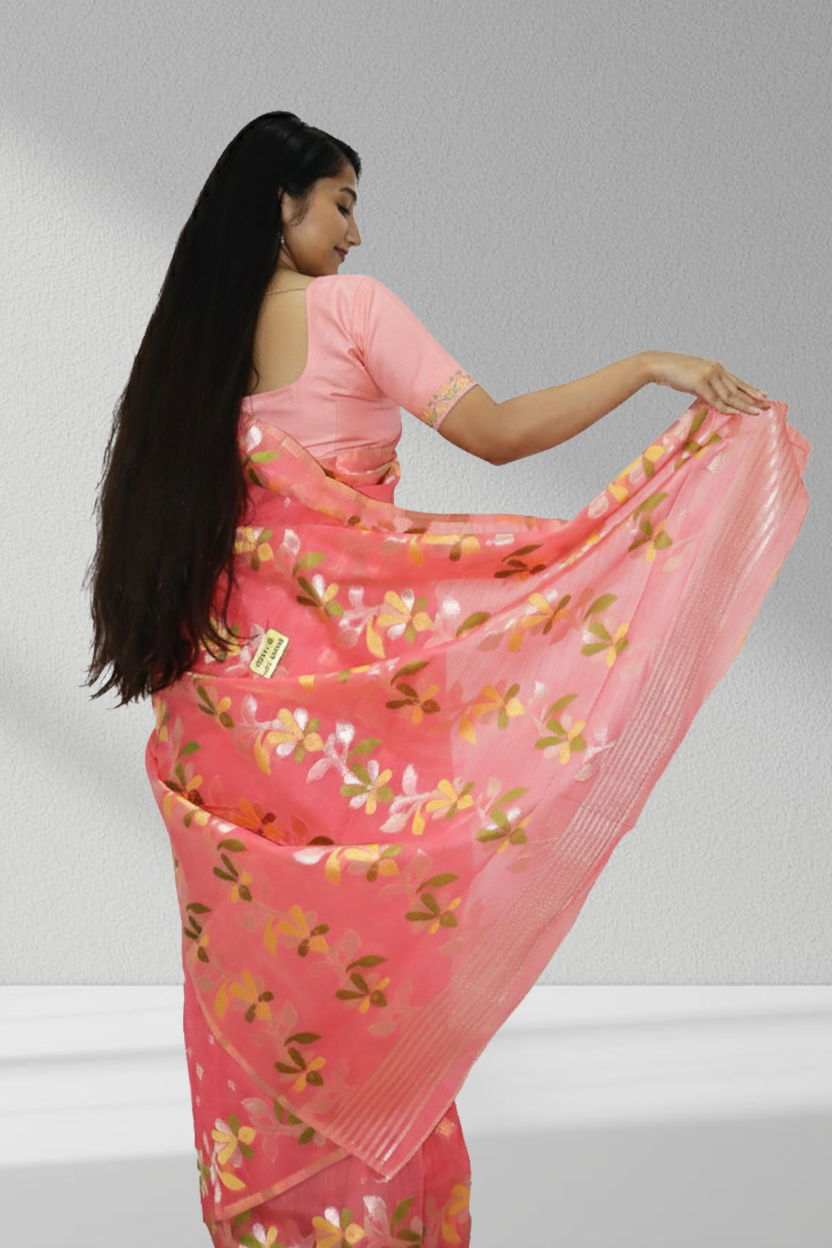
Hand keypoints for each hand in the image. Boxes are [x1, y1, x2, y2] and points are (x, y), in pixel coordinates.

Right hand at [647, 351, 770, 415]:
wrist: (657, 365)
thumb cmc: (673, 372)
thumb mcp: (693, 377)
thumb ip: (705, 385)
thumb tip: (711, 397)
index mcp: (716, 367)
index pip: (737, 381)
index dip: (751, 389)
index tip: (763, 396)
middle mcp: (716, 370)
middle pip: (738, 388)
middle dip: (753, 399)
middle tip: (767, 406)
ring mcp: (708, 376)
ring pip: (730, 395)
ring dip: (744, 405)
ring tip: (757, 412)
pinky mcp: (699, 383)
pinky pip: (716, 399)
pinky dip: (726, 407)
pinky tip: (737, 412)